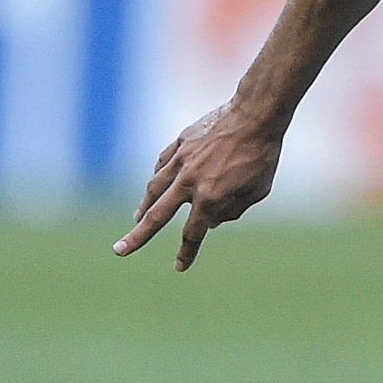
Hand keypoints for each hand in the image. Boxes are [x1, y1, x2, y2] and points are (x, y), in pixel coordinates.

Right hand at [115, 103, 284, 270]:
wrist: (256, 114)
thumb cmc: (262, 155)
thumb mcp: (257, 191)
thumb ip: (233, 211)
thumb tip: (211, 223)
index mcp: (210, 197)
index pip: (193, 233)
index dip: (187, 253)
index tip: (180, 267)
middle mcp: (190, 182)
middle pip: (157, 215)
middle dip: (138, 236)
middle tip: (120, 250)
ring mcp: (182, 160)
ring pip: (154, 188)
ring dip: (143, 206)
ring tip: (136, 219)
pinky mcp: (182, 142)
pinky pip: (163, 163)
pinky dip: (157, 176)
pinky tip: (154, 184)